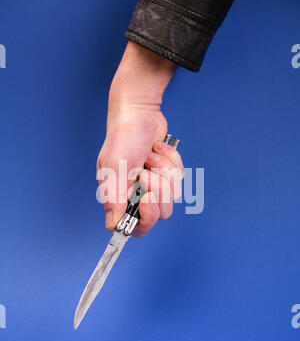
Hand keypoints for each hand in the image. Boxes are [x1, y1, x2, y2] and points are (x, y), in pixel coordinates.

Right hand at [97, 42, 182, 236]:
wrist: (139, 112)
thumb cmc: (122, 137)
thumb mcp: (113, 167)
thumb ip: (113, 198)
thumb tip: (112, 226)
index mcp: (121, 198)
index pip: (138, 227)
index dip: (146, 219)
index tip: (147, 199)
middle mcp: (138, 195)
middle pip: (161, 213)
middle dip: (158, 188)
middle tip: (146, 171)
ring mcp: (155, 185)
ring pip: (174, 194)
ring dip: (164, 171)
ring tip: (150, 156)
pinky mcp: (169, 174)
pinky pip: (180, 177)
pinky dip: (172, 160)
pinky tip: (158, 149)